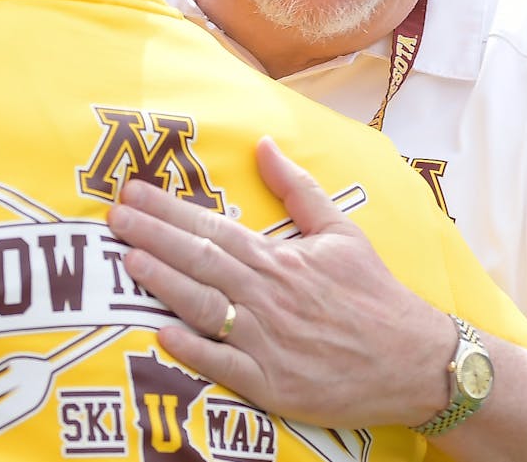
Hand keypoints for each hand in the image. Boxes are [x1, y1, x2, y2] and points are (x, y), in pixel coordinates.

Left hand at [107, 137, 455, 429]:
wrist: (415, 361)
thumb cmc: (376, 295)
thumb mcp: (342, 231)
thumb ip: (297, 188)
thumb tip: (264, 143)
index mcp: (281, 258)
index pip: (213, 226)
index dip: (167, 209)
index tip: (132, 192)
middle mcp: (268, 295)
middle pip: (199, 260)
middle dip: (151, 236)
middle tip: (111, 218)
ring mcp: (267, 340)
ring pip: (202, 306)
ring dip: (162, 283)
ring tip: (126, 261)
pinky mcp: (271, 383)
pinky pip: (222, 364)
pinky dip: (191, 349)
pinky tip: (160, 331)